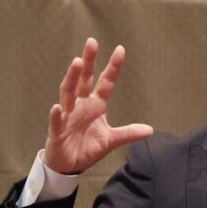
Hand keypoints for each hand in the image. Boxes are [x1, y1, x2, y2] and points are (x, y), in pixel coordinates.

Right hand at [43, 38, 153, 174]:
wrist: (68, 165)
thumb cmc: (87, 148)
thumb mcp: (111, 140)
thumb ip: (128, 133)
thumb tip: (150, 130)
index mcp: (95, 105)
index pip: (105, 82)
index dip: (113, 67)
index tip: (120, 49)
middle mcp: (80, 105)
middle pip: (83, 80)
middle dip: (88, 62)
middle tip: (92, 42)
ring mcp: (67, 116)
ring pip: (68, 93)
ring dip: (72, 78)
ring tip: (76, 63)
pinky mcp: (57, 131)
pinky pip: (57, 121)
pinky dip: (56, 114)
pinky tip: (57, 107)